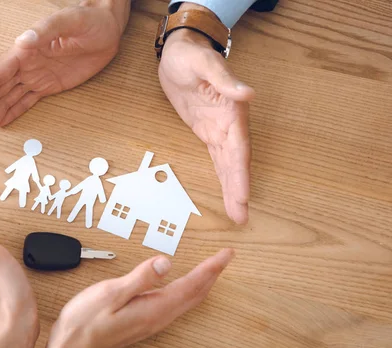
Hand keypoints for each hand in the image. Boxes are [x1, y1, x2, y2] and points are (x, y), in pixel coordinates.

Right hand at [0, 0, 130, 144]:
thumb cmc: (89, 21)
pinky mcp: (47, 85)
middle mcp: (24, 65)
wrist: (107, 28)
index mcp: (23, 51)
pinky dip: (10, 115)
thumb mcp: (69, 22)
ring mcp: (35, 76)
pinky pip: (24, 102)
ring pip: (6, 101)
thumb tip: (23, 41)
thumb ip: (46, 31)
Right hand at [32, 249, 233, 347]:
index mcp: (154, 308)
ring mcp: (152, 322)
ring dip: (203, 284)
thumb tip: (166, 262)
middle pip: (195, 294)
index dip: (211, 268)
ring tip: (212, 269)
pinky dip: (188, 292)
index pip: (191, 285)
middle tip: (226, 257)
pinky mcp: (144, 322)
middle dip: (213, 274)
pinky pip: (176, 305)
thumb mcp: (111, 292)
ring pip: (187, 301)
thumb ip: (140, 277)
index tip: (226, 254)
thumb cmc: (86, 321)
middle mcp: (158, 317)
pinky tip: (184, 287)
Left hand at [159, 14, 254, 223]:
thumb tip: (248, 94)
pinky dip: (223, 176)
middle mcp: (229, 123)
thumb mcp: (204, 63)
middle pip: (236, 161)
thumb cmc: (190, 56)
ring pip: (228, 164)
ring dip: (233, 187)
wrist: (179, 53)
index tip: (243, 195)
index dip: (241, 172)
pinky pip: (217, 158)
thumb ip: (225, 80)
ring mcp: (219, 129)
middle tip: (242, 216)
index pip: (238, 146)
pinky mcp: (207, 132)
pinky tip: (228, 192)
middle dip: (239, 189)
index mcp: (232, 109)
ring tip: (238, 213)